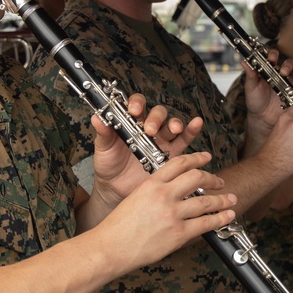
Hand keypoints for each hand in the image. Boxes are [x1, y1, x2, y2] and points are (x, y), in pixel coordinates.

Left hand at [90, 93, 203, 210]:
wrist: (116, 189)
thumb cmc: (109, 164)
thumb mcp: (103, 148)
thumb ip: (103, 133)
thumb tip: (96, 117)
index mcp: (131, 122)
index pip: (137, 105)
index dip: (137, 104)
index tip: (133, 111)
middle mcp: (148, 128)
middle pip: (157, 114)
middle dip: (155, 118)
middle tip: (149, 130)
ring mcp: (161, 140)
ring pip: (172, 125)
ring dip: (175, 124)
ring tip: (173, 129)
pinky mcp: (171, 154)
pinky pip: (185, 140)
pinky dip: (192, 131)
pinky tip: (196, 124)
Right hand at [97, 150, 235, 269]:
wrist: (110, 247)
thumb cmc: (118, 226)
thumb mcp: (135, 198)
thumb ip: (154, 191)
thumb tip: (172, 190)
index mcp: (152, 183)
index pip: (179, 163)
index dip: (196, 158)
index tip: (206, 158)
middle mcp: (164, 195)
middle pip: (196, 178)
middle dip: (212, 178)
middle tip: (219, 181)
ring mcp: (172, 214)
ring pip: (205, 201)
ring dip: (222, 200)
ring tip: (230, 199)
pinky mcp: (178, 233)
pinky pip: (205, 223)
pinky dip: (220, 219)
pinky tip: (228, 216)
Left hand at [242, 48, 292, 140]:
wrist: (262, 118)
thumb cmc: (255, 101)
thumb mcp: (251, 87)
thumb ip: (250, 75)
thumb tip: (244, 61)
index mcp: (269, 69)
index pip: (273, 56)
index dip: (273, 55)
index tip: (271, 59)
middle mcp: (282, 74)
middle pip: (289, 63)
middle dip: (288, 65)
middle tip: (284, 72)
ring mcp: (291, 83)